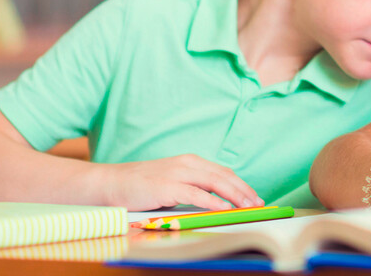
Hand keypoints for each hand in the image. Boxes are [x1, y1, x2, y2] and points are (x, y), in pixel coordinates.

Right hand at [98, 154, 263, 210]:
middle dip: (244, 190)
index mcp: (191, 162)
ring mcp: (177, 173)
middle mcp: (188, 163)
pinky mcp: (167, 186)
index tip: (254, 196)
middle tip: (259, 203)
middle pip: (224, 176)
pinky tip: (224, 208)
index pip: (223, 172)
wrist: (111, 183)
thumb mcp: (172, 183)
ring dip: (234, 195)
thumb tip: (216, 201)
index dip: (241, 184)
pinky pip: (196, 194)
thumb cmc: (142, 186)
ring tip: (248, 206)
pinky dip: (213, 201)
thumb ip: (192, 188)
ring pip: (214, 182)